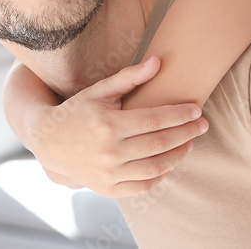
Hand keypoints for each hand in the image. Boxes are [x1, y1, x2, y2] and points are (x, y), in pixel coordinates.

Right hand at [28, 56, 207, 196]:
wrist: (48, 141)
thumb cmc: (77, 111)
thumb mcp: (99, 91)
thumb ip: (129, 78)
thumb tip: (158, 62)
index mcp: (108, 124)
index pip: (154, 119)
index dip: (179, 115)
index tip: (197, 109)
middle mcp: (109, 151)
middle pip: (160, 144)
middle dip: (186, 133)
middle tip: (202, 125)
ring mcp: (108, 173)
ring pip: (155, 167)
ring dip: (178, 155)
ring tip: (189, 143)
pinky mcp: (108, 188)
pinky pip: (143, 186)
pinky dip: (160, 176)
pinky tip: (169, 162)